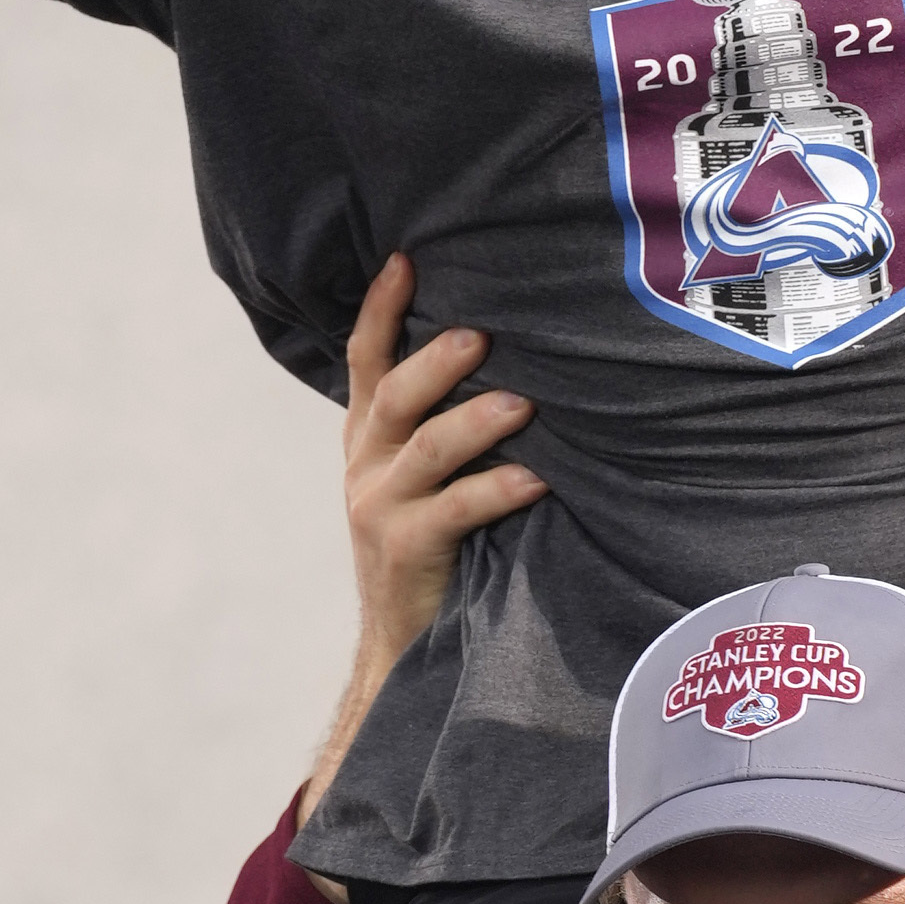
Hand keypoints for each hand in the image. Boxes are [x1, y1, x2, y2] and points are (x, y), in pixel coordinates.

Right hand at [344, 253, 543, 653]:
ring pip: (426, 448)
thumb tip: (515, 361)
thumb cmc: (433, 550)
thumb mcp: (423, 479)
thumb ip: (442, 426)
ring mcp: (379, 507)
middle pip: (394, 394)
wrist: (401, 644)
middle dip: (437, 359)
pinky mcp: (405, 548)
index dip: (380, 308)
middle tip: (484, 333)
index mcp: (368, 438)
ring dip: (476, 420)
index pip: (365, 360)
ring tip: (525, 404)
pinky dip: (499, 489)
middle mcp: (366, 464)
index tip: (406, 259)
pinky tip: (538, 480)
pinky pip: (456, 509)